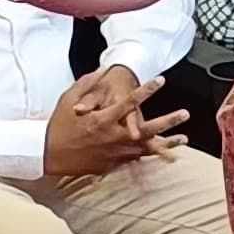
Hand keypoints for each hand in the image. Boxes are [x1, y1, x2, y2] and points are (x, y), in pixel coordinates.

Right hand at [43, 68, 185, 179]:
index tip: (161, 80)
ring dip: (166, 143)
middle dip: (167, 121)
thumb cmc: (57, 124)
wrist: (48, 154)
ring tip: (184, 139)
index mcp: (102, 119)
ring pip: (146, 148)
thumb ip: (88, 84)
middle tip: (185, 113)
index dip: (147, 90)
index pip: (129, 102)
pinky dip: (151, 155)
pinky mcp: (113, 164)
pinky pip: (136, 159)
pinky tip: (167, 154)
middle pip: (145, 129)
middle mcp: (112, 137)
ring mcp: (114, 153)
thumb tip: (102, 69)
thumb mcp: (68, 99)